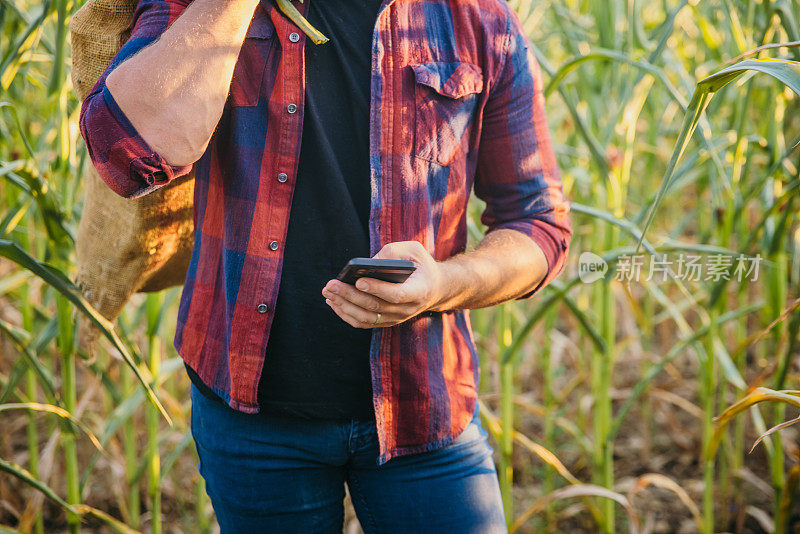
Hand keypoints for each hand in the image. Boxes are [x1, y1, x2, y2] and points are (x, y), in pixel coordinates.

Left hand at [322, 241, 444, 327]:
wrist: (434, 288)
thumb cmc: (420, 265)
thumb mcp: (414, 250)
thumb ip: (393, 252)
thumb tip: (368, 261)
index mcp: (418, 291)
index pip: (396, 294)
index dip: (377, 289)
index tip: (358, 280)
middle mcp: (407, 309)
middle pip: (375, 307)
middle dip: (350, 295)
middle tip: (331, 284)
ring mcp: (396, 318)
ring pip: (366, 318)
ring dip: (344, 306)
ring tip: (328, 292)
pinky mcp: (386, 322)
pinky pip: (363, 323)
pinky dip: (346, 314)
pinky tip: (333, 302)